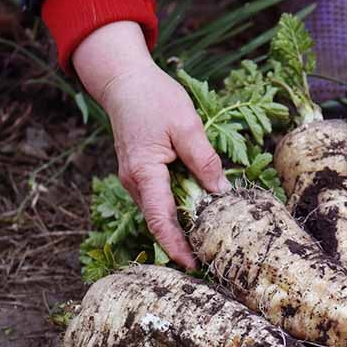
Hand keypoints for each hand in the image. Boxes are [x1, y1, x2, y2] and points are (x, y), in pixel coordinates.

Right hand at [73, 21, 229, 268]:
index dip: (176, 246)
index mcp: (144, 174)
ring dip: (183, 227)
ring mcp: (136, 181)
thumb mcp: (187, 126)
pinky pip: (161, 199)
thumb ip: (205, 161)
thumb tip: (222, 193)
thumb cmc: (154, 99)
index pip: (159, 221)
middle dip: (183, 243)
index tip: (193, 265)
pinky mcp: (142, 176)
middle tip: (212, 259)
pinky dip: (179, 210)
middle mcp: (135, 183)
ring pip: (161, 212)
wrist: (125, 82)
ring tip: (211, 243)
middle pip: (160, 222)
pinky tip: (200, 214)